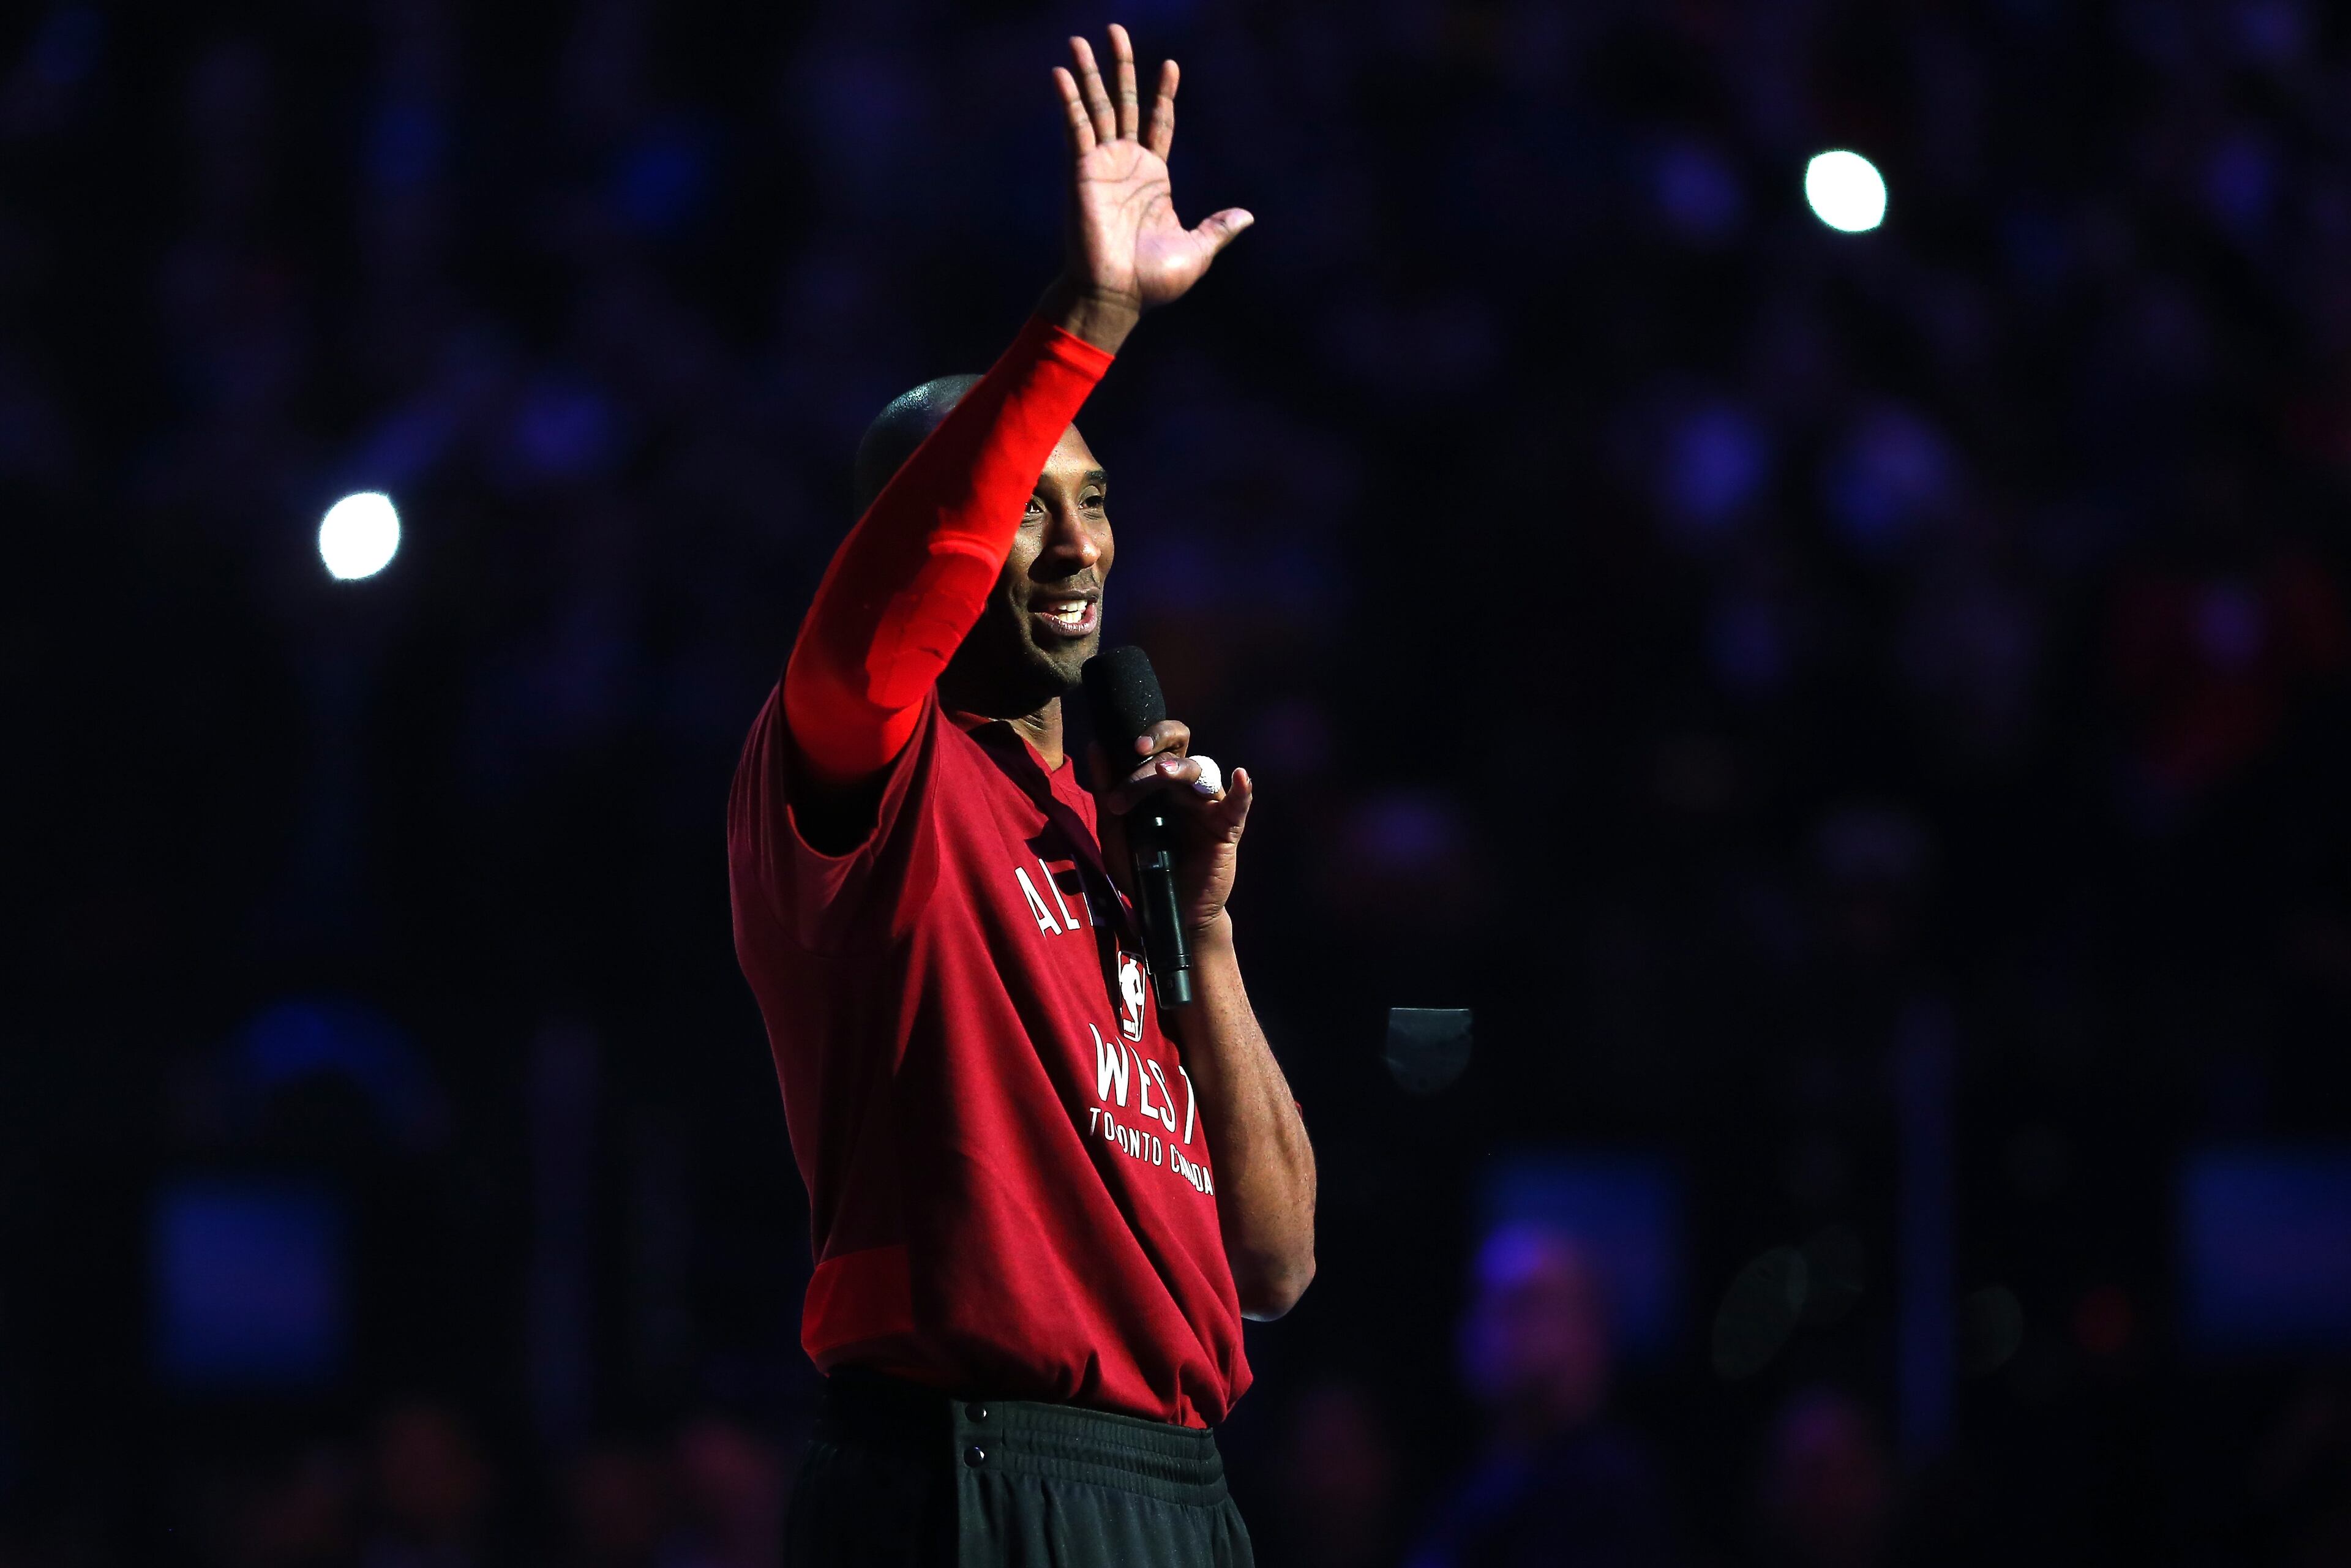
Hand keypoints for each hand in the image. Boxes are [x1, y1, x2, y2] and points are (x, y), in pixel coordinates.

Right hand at [1044, 25, 1253, 351]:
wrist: (1118, 296)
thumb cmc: (1153, 280)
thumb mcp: (1197, 250)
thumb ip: (1218, 228)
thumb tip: (1247, 216)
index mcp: (1154, 178)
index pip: (1159, 123)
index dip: (1164, 94)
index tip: (1170, 65)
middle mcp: (1126, 165)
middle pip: (1123, 103)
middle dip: (1120, 67)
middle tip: (1115, 31)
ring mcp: (1102, 165)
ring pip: (1096, 107)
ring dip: (1088, 73)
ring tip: (1080, 39)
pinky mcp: (1081, 171)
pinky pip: (1075, 128)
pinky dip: (1069, 100)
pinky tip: (1061, 73)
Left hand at [1090, 719, 1254, 935]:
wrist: (1163, 909)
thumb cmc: (1139, 868)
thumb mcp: (1115, 831)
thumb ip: (1107, 791)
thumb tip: (1096, 746)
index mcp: (1156, 784)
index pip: (1154, 747)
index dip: (1142, 738)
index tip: (1116, 746)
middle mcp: (1182, 788)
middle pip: (1180, 747)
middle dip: (1162, 738)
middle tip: (1140, 749)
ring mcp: (1205, 805)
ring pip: (1201, 770)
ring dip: (1181, 768)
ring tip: (1162, 773)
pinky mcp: (1226, 827)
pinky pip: (1238, 805)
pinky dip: (1241, 790)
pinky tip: (1240, 777)